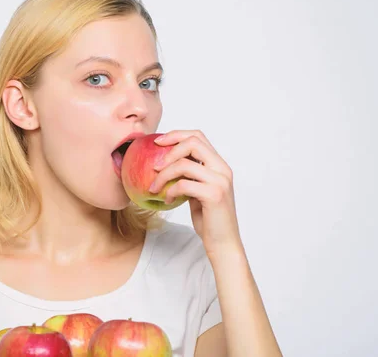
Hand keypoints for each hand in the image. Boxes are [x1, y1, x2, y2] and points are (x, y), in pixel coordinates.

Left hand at [149, 130, 241, 254]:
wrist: (223, 243)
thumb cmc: (209, 219)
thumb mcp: (197, 193)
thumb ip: (189, 177)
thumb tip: (163, 164)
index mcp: (220, 165)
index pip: (198, 136)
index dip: (176, 135)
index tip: (157, 143)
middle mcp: (223, 169)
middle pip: (193, 142)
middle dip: (169, 149)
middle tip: (154, 164)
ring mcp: (220, 181)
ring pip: (184, 164)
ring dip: (164, 175)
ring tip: (154, 186)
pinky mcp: (214, 195)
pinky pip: (183, 184)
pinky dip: (170, 191)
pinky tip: (165, 200)